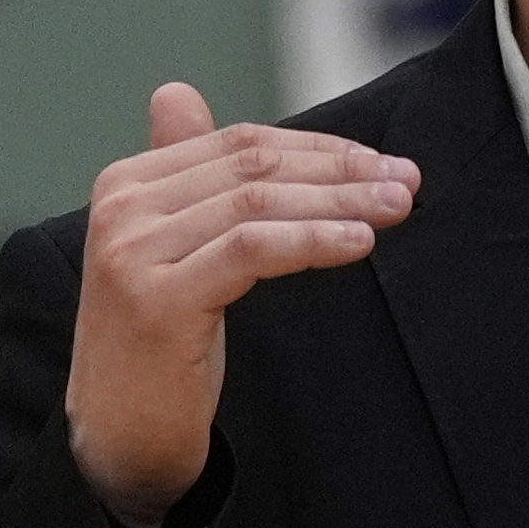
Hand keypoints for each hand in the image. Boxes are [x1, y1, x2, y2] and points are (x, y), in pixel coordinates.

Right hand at [65, 83, 418, 526]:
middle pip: (254, 167)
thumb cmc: (161, 341)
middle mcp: (121, 207)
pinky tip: (359, 243)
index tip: (382, 161)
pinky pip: (252, 250)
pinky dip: (313, 239)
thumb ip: (184, 175)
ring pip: (258, 203)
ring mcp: (132, 251)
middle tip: (407, 179)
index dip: (321, 148)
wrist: (120, 435)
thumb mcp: (172, 247)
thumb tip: (177, 92)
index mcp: (127, 182)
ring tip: (396, 207)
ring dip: (339, 201)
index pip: (241, 144)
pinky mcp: (156, 298)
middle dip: (341, 170)